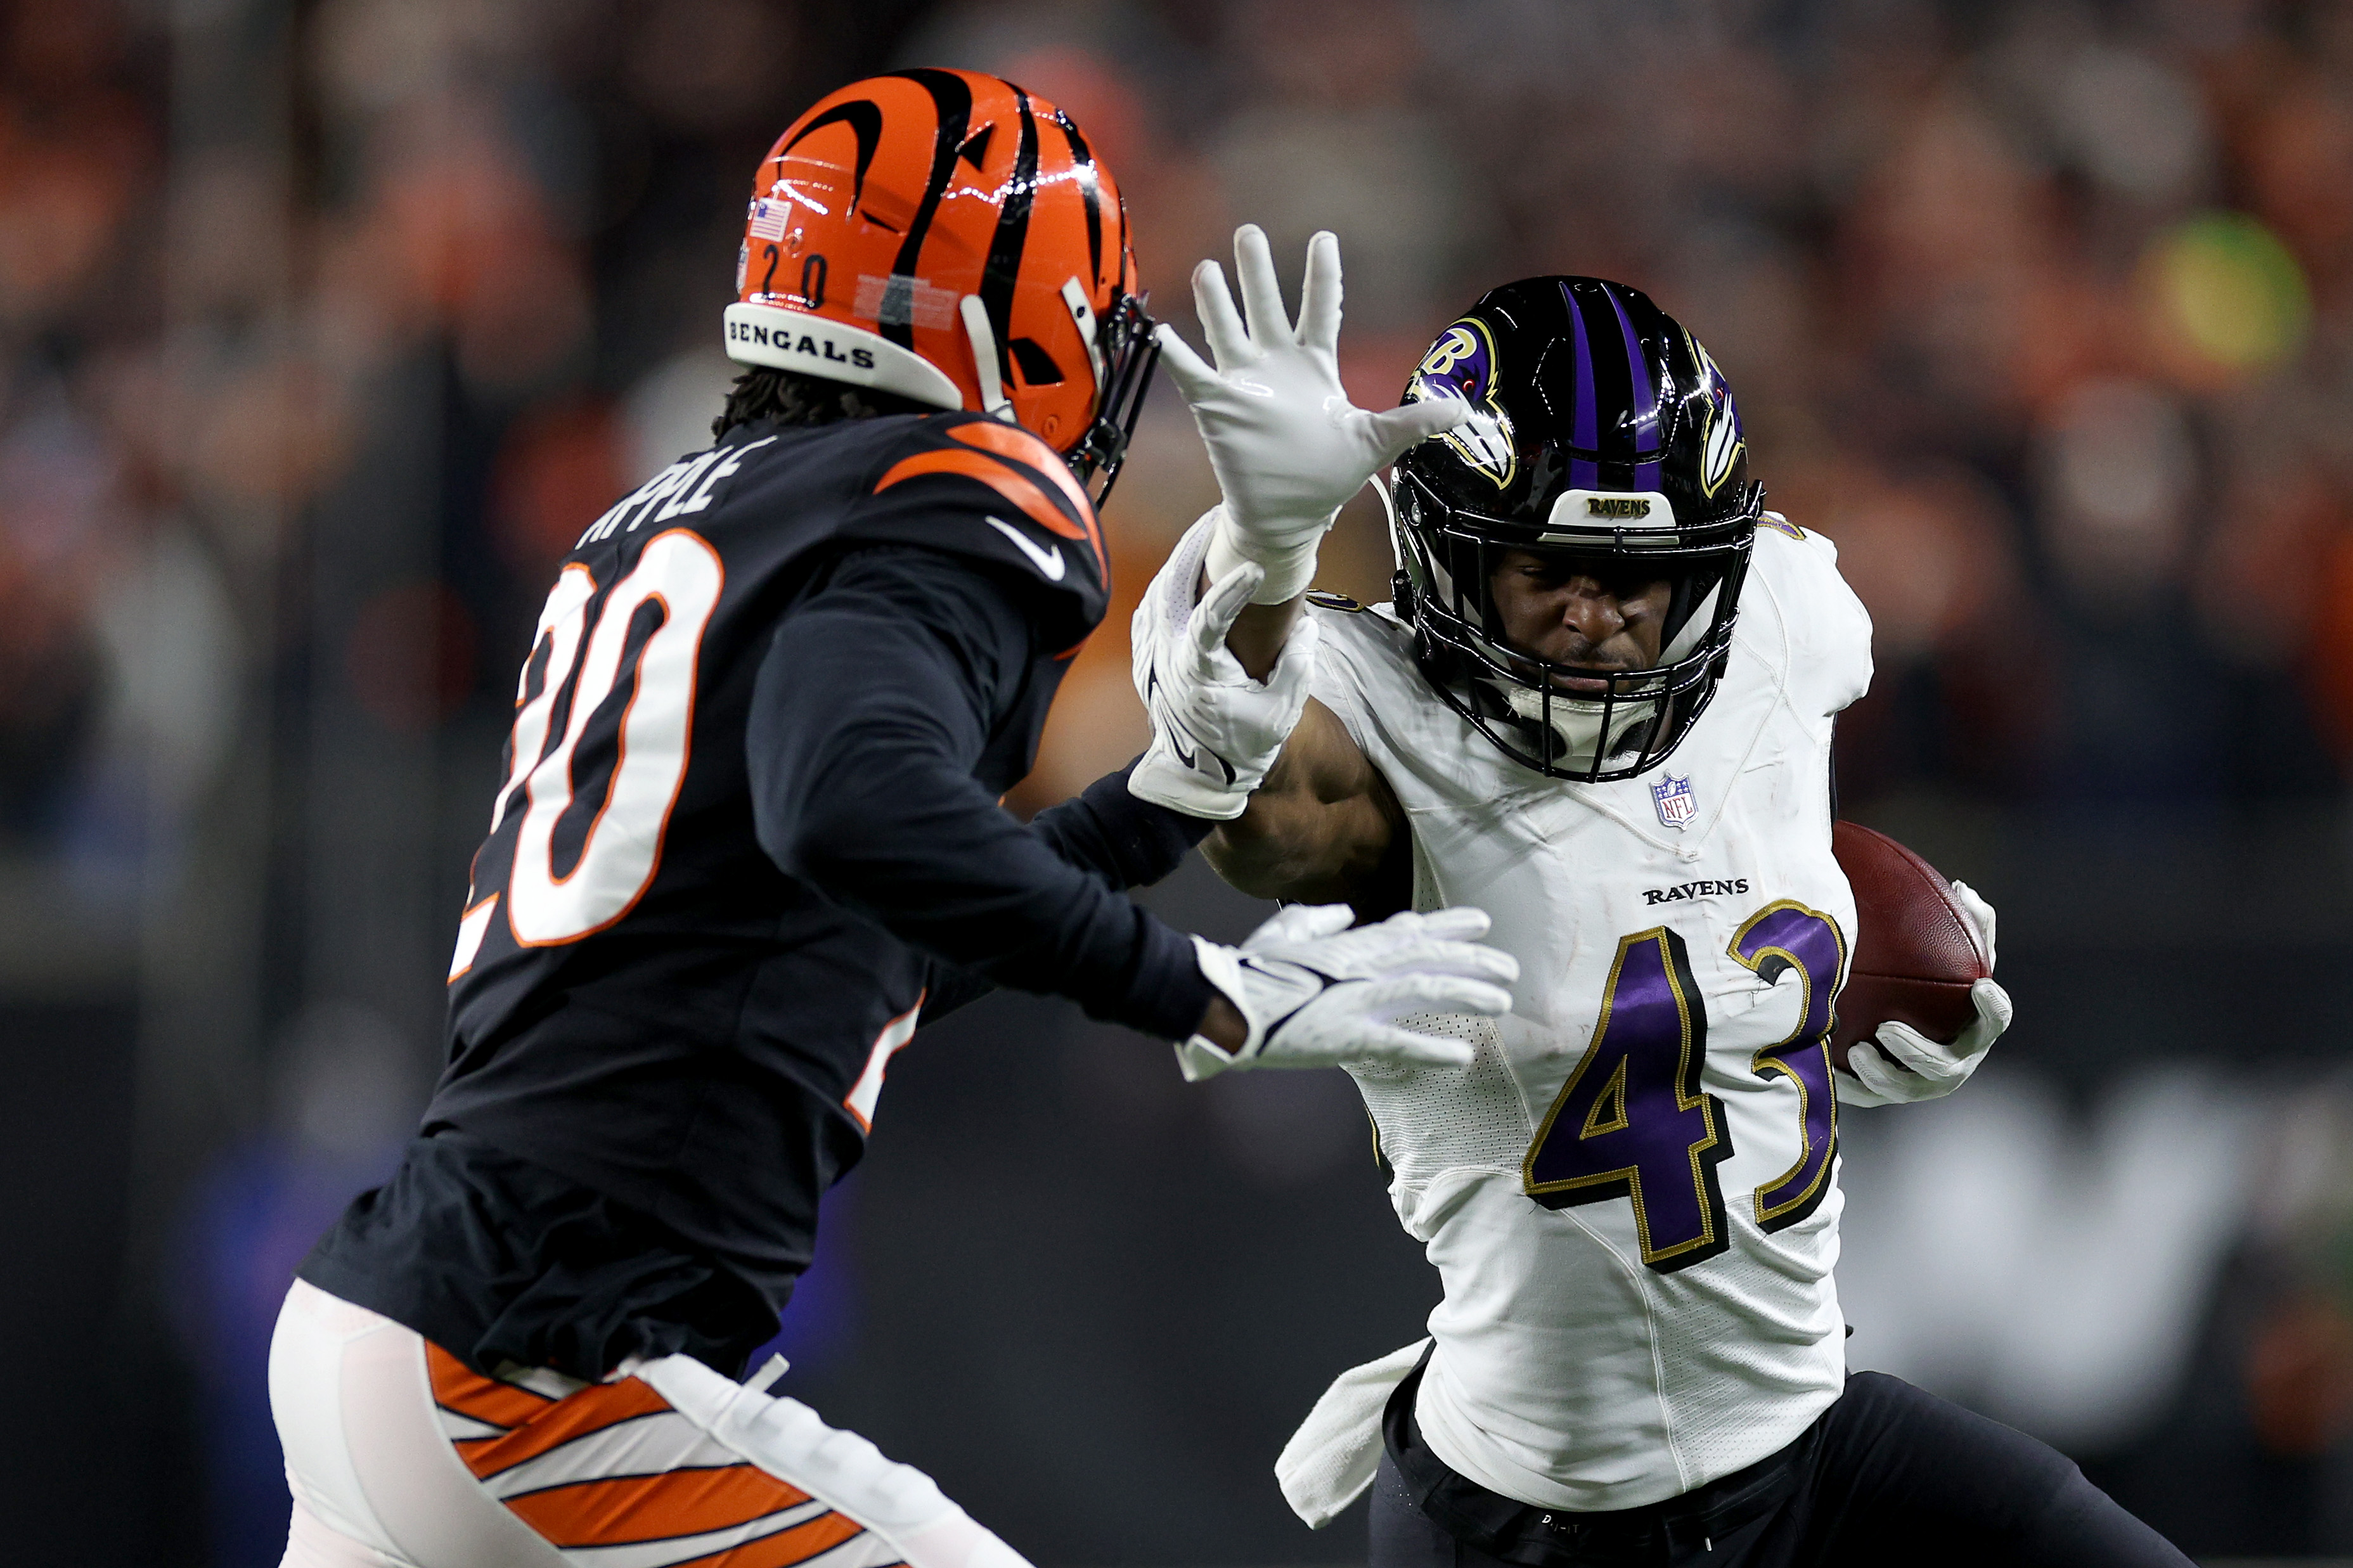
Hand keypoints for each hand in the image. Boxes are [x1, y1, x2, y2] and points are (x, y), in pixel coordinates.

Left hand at [1128, 515, 1317, 818]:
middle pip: (1173, 591)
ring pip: (1158, 592)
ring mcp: (1153, 653)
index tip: (1256, 568)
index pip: (1210, 622)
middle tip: (1223, 518)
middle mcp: (1169, 658)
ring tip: (1209, 528)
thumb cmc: (1245, 741)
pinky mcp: (1149, 651)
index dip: (1231, 592)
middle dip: (1197, 550)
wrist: (1202, 771)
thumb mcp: (1281, 710)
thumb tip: (1308, 624)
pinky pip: (1153, 603)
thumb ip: (1297, 665)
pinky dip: (1169, 577)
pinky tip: (1187, 559)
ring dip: (1182, 559)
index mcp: (1199, 672)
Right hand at [1155, 226, 1465, 602]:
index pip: (1321, 309)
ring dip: (1217, 301)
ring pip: (1228, 330)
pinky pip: (1192, 375)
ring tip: (1208, 268)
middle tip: (1249, 233)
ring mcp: (1245, 383)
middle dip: (1258, 271)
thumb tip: (1463, 410)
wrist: (1288, 515)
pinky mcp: (1218, 407)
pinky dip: (1177, 355)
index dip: (1323, 275)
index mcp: (1315, 366)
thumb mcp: (1376, 443)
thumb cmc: (1327, 476)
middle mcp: (1277, 365)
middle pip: (1267, 307)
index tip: (1324, 237)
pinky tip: (1162, 331)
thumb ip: (1413, 421)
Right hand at [1174, 904, 1517, 1080]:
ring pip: (1425, 989)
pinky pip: (1398, 1043)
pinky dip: (1432, 1049)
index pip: (1409, 930)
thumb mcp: (1284, 932)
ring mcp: (1356, 998)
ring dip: (1467, 992)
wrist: (1223, 1001)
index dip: (1447, 925)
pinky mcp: (1346, 1035)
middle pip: (1429, 956)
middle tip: (1510, 966)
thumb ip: (1318, 921)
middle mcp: (1361, 965)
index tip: (1480, 921)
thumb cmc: (1249, 968)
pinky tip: (1463, 1055)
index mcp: (1348, 944)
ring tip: (1503, 1000)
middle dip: (1474, 959)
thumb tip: (1347, 915)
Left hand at [1837, 882, 2008, 1105]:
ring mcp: (1918, 1084)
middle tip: (1887, 1028)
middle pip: (1943, 1066)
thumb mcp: (1949, 952)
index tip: (1980, 985)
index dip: (1992, 1008)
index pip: (1995, 1020)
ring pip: (1902, 1088)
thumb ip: (1965, 923)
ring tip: (1856, 1049)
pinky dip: (1846, 1084)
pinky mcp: (1882, 1095)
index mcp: (1975, 1029)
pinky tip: (1825, 1065)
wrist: (1891, 1024)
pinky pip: (1863, 1096)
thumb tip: (1964, 889)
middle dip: (1917, 1052)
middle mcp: (1953, 1063)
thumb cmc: (1930, 984)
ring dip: (1881, 1074)